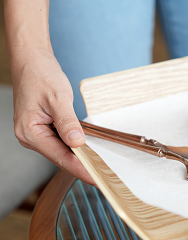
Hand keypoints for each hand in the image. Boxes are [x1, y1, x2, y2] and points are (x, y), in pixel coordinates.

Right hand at [11, 48, 95, 184]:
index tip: (97, 178)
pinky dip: (76, 148)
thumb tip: (77, 143)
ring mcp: (36, 135)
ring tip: (101, 169)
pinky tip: (90, 152)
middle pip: (61, 158)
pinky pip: (62, 143)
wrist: (31, 61)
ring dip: (81, 158)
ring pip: (62, 152)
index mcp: (30, 132)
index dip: (81, 169)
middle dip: (83, 167)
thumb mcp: (58, 98)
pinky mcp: (43, 130)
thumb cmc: (41, 75)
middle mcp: (30, 137)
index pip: (61, 158)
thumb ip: (68, 122)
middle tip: (105, 178)